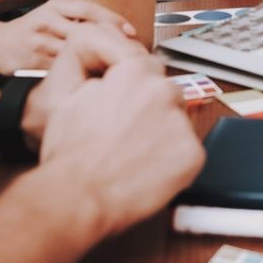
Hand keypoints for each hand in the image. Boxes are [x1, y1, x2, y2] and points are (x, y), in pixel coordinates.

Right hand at [0, 0, 133, 72]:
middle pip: (87, 30)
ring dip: (98, 59)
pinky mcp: (35, 60)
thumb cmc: (30, 29)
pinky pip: (63, 68)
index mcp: (55, 5)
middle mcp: (48, 20)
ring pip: (76, 51)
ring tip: (116, 65)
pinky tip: (93, 76)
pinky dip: (80, 73)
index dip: (114, 20)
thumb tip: (115, 27)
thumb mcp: (53, 13)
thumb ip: (78, 17)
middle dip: (110, 41)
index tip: (131, 31)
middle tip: (129, 51)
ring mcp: (40, 40)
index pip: (90, 9)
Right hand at [31, 25, 204, 237]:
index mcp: (134, 72)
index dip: (138, 89)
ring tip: (136, 156)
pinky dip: (173, 162)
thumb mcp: (72, 96)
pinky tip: (148, 170)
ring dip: (164, 135)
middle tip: (131, 135)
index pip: (149, 68)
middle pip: (168, 94)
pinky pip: (187, 153)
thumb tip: (112, 74)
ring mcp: (180, 124)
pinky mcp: (192, 155)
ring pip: (179, 124)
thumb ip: (100, 77)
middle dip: (154, 110)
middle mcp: (163, 92)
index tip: (133, 106)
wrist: (77, 195)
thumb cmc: (70, 152)